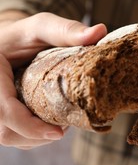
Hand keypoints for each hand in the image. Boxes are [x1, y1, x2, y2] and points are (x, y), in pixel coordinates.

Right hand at [0, 12, 106, 148]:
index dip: (29, 126)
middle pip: (6, 130)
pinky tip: (49, 123)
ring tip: (59, 122)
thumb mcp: (42, 27)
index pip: (3, 110)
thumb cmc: (25, 36)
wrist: (9, 45)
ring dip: (38, 137)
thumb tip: (100, 31)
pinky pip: (13, 136)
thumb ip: (66, 30)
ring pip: (10, 137)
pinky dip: (34, 136)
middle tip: (65, 125)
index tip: (58, 132)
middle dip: (38, 134)